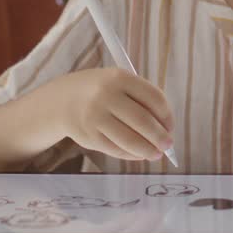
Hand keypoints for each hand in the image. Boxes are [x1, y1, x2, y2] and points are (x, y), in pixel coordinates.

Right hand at [48, 66, 174, 161]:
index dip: (166, 115)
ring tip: (155, 154)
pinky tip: (138, 154)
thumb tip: (165, 129)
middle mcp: (106, 95)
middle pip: (143, 121)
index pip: (153, 97)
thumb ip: (141, 99)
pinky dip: (131, 154)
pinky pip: (116, 149)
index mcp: (120, 77)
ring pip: (130, 139)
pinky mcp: (89, 136)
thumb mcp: (118, 83)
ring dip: (147, 150)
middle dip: (160, 136)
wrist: (62, 100)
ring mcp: (96, 116)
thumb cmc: (100, 92)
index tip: (170, 126)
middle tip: (167, 145)